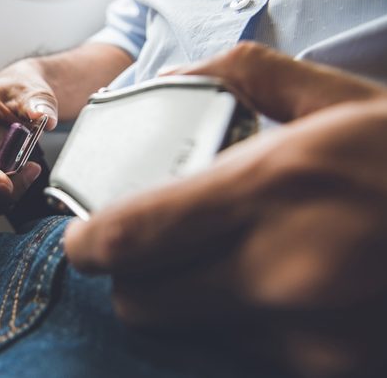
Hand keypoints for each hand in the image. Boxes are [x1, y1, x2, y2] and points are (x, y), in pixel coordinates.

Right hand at [0, 61, 57, 215]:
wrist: (20, 97)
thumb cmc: (17, 90)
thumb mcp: (31, 88)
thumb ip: (37, 102)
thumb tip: (44, 118)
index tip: (3, 184)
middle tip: (29, 173)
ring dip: (2, 198)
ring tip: (30, 173)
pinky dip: (6, 200)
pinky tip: (26, 178)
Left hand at [64, 43, 386, 375]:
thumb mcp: (341, 97)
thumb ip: (243, 77)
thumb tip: (173, 77)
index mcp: (273, 188)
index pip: (129, 238)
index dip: (88, 243)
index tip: (83, 238)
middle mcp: (282, 275)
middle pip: (142, 303)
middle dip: (132, 278)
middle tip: (152, 250)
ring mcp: (310, 340)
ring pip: (186, 339)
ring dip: (182, 307)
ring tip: (219, 268)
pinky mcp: (332, 375)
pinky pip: (239, 362)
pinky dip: (231, 333)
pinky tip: (265, 298)